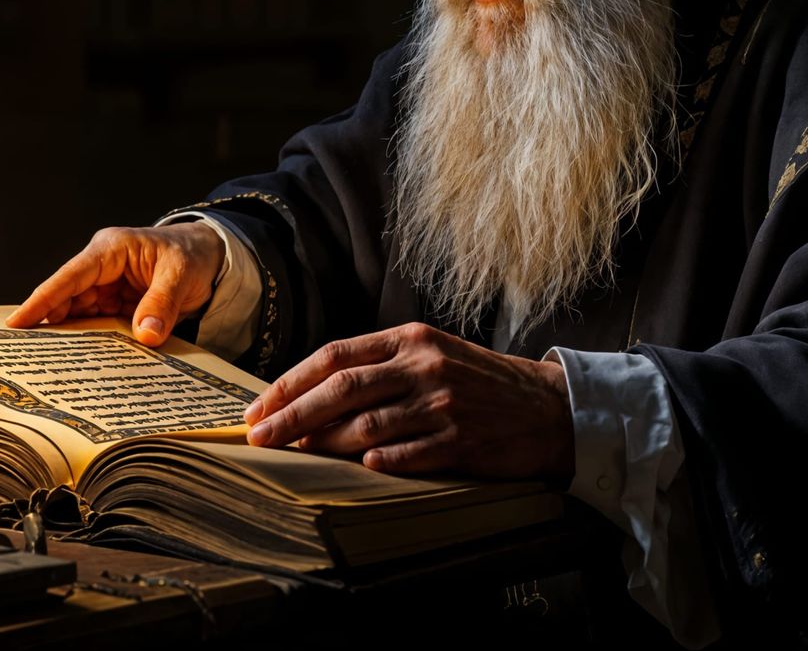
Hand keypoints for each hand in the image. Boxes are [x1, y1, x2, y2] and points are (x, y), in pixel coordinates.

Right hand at [7, 223, 223, 345]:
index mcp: (110, 250)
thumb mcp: (180, 273)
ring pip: (82, 318)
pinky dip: (97, 344)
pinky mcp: (118, 306)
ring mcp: (109, 289)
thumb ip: (162, 302)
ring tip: (57, 368)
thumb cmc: (192, 253)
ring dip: (76, 340)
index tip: (17, 322)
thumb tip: (145, 334)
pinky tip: (90, 364)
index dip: (42, 300)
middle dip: (53, 327)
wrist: (211, 257)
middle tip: (31, 357)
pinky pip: (101, 327)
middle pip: (68, 301)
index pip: (69, 277)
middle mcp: (102, 269)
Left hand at [242, 322, 575, 479]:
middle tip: (258, 438)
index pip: (334, 357)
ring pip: (364, 426)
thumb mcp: (432, 355)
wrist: (549, 407)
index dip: (290, 383)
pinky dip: (375, 463)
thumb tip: (314, 397)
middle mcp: (422, 366)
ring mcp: (441, 404)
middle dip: (290, 415)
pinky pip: (404, 455)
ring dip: (324, 444)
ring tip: (298, 456)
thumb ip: (380, 368)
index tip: (258, 408)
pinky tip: (356, 469)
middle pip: (339, 390)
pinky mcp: (460, 441)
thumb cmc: (480, 381)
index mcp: (410, 339)